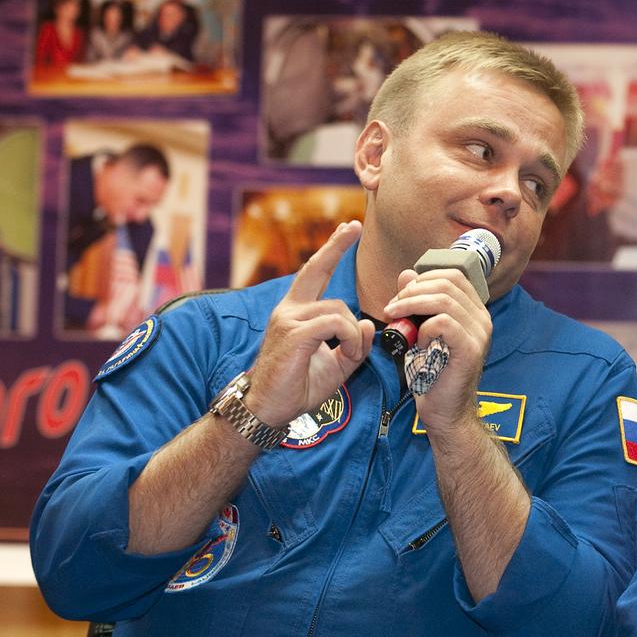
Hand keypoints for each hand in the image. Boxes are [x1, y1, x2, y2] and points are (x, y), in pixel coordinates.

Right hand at [243, 220, 374, 426]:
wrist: (270, 409)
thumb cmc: (298, 387)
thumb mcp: (336, 364)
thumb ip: (353, 344)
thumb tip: (366, 323)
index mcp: (296, 313)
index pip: (314, 273)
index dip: (330, 250)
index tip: (347, 229)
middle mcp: (288, 310)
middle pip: (318, 272)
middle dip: (336, 247)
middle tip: (354, 226)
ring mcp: (288, 319)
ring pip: (338, 309)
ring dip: (354, 333)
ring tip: (352, 354)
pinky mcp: (293, 333)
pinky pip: (334, 323)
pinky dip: (349, 338)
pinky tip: (349, 353)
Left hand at [382, 266, 491, 433]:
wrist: (445, 411)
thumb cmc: (433, 373)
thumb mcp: (421, 331)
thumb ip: (417, 302)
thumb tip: (407, 274)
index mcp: (474, 311)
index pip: (454, 275)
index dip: (424, 277)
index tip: (401, 294)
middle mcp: (482, 319)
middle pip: (448, 283)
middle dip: (413, 290)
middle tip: (392, 306)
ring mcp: (480, 334)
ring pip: (444, 300)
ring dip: (411, 305)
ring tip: (394, 317)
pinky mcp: (470, 349)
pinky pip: (443, 323)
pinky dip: (424, 328)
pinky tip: (417, 342)